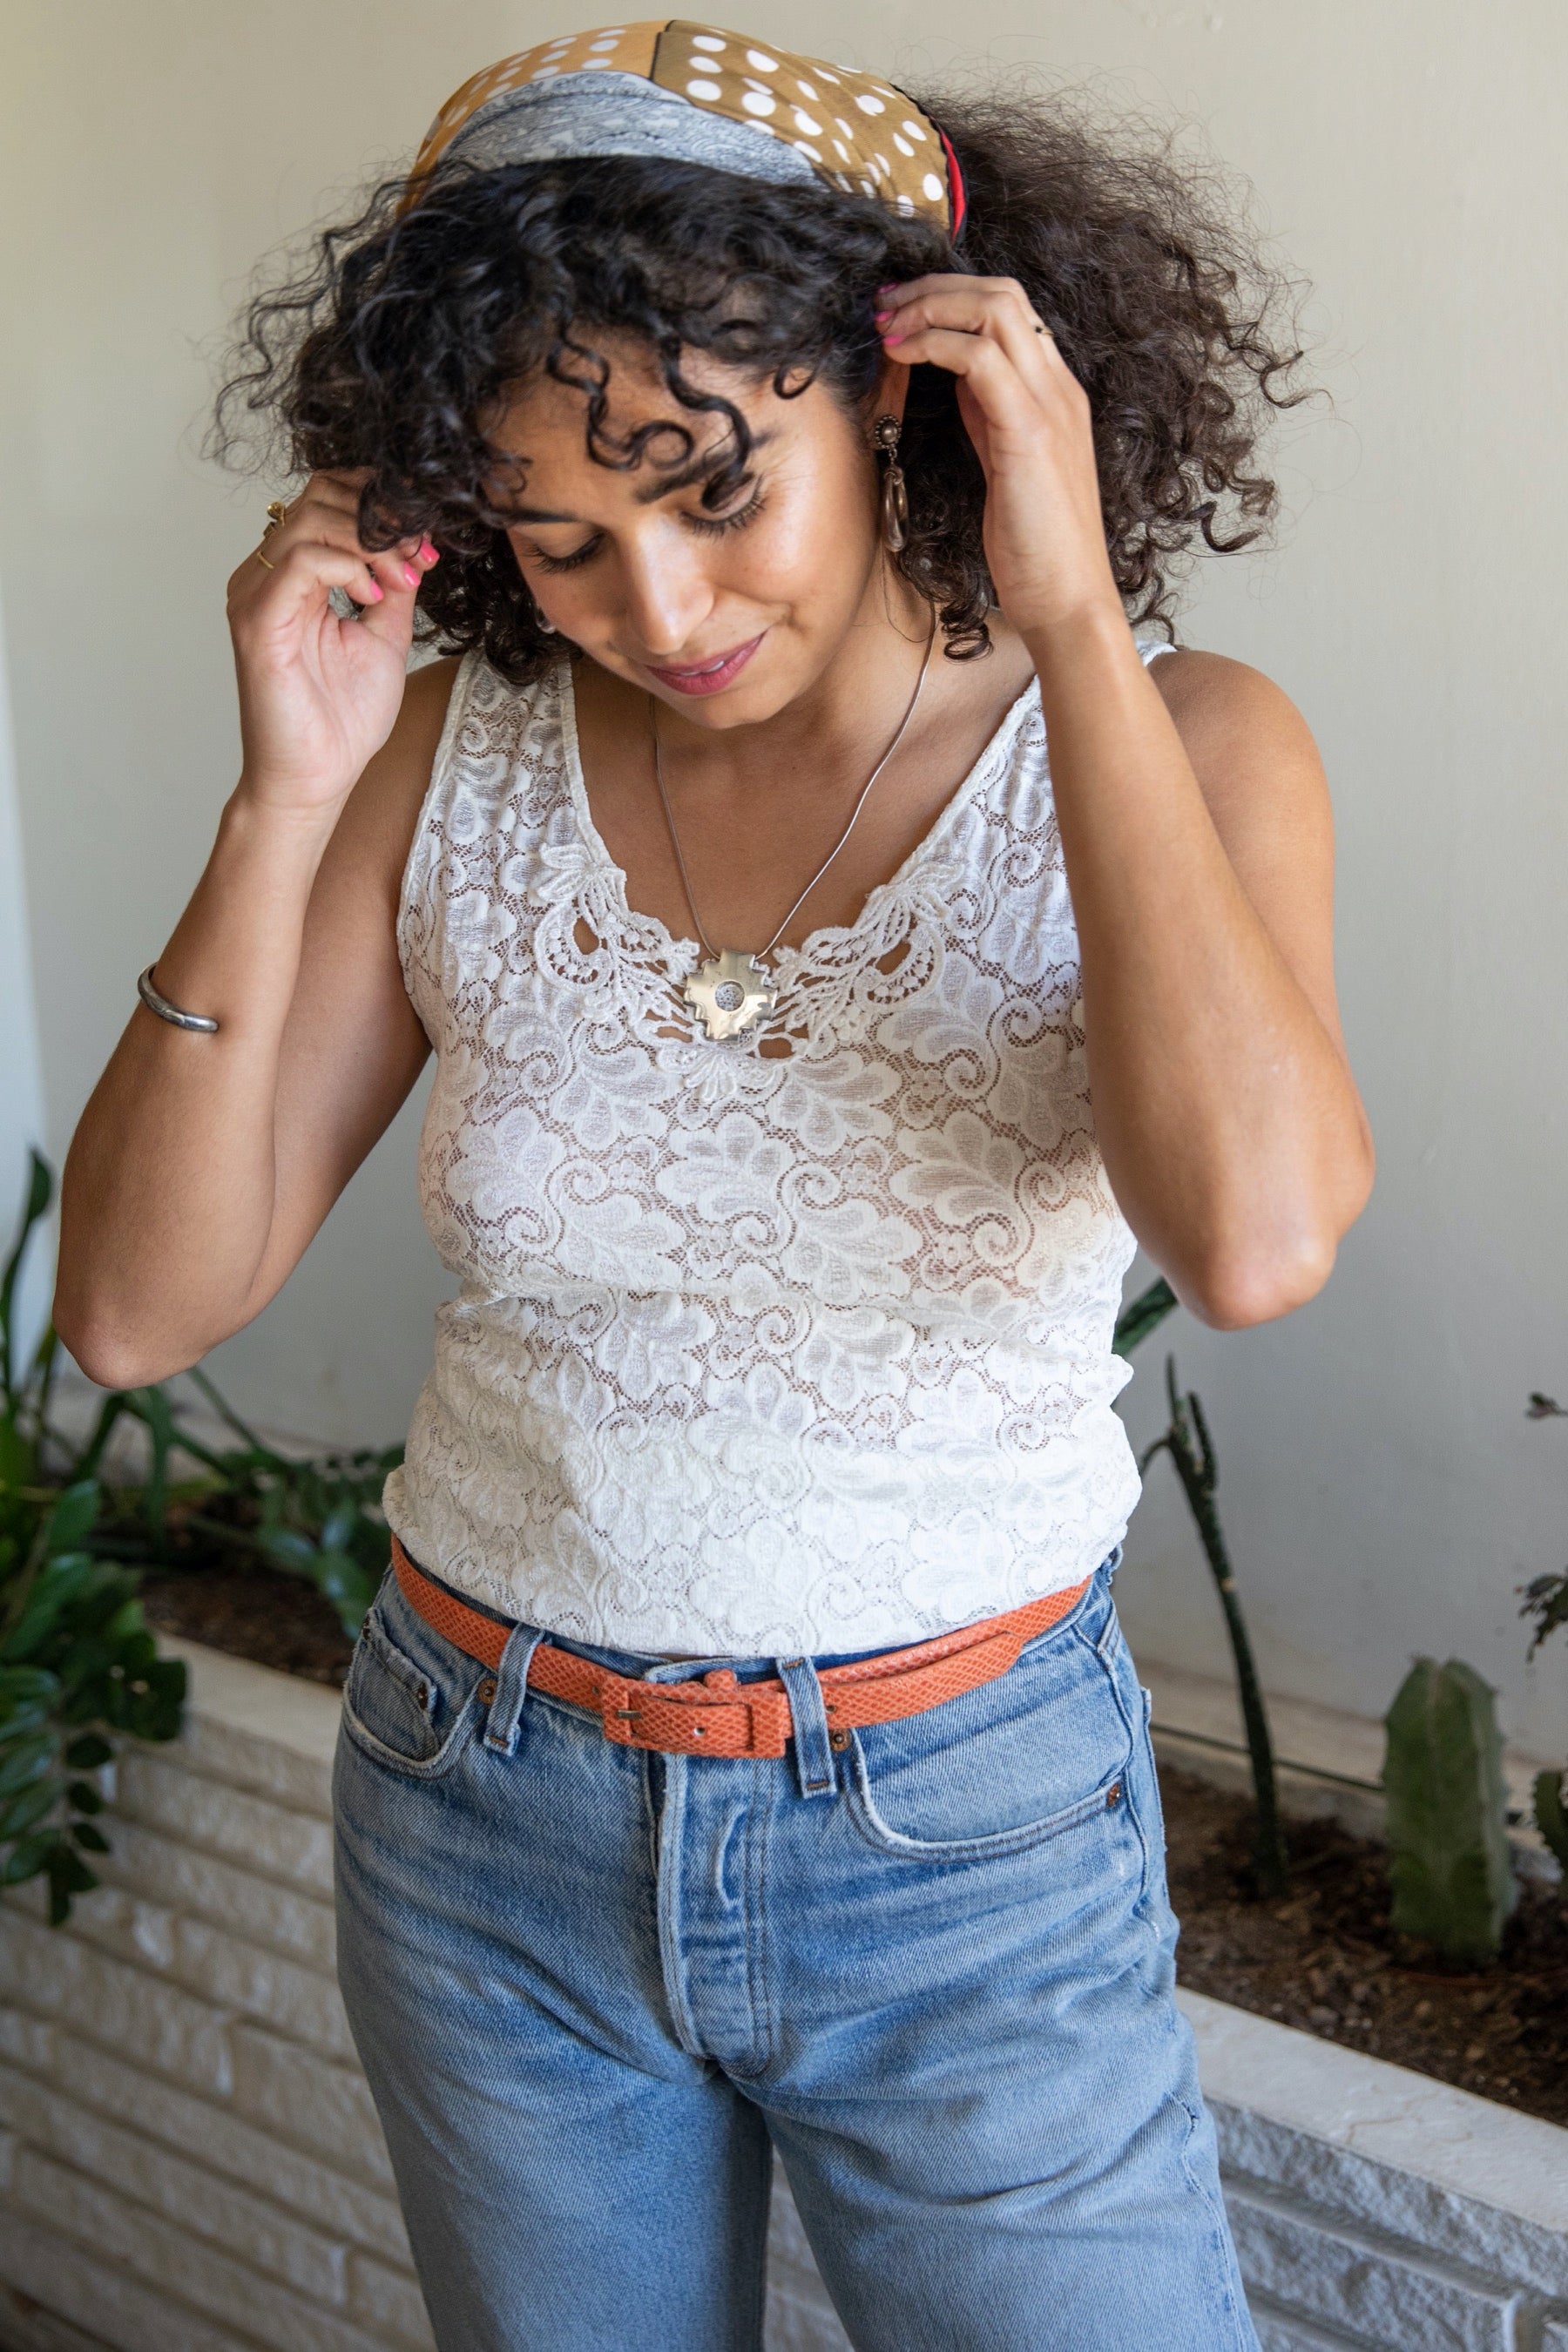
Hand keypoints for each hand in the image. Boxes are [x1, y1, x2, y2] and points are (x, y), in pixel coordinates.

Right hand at [224, 469, 439, 815]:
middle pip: (317, 495)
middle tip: (417, 555)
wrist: (318, 777)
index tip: (424, 542)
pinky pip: (301, 561)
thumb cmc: (343, 719)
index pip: (327, 499)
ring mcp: (257, 594)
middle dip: (379, 518)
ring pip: (310, 519)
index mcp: (294, 576)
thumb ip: (395, 585)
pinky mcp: (257, 619)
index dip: (378, 506)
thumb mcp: (386, 636)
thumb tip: (415, 542)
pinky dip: (348, 567)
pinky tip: (372, 597)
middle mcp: (267, 576)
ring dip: (370, 542)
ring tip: (400, 581)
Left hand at [876, 275, 1120, 639]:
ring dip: (929, 306)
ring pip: (994, 308)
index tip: (900, 313)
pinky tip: (900, 355)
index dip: (951, 297)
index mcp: (1055, 393)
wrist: (1069, 599)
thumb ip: (988, 416)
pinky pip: (979, 357)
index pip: (1010, 310)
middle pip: (1003, 292)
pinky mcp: (1028, 431)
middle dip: (935, 287)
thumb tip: (956, 377)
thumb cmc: (1036, 548)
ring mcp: (1049, 404)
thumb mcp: (1006, 464)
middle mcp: (1058, 386)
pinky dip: (934, 343)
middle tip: (885, 305)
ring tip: (886, 326)